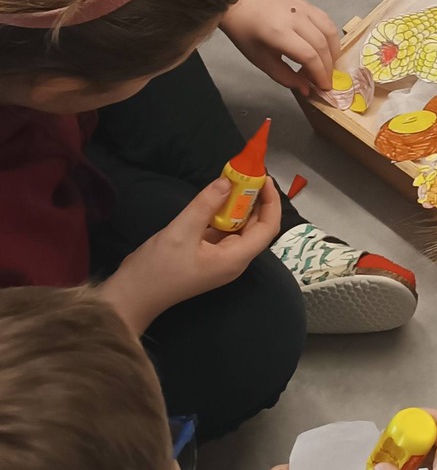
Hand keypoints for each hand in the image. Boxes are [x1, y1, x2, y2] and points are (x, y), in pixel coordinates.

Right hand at [98, 174, 281, 332]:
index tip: (263, 178)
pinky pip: (222, 231)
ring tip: (233, 179)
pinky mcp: (207, 255)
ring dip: (238, 204)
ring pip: (239, 227)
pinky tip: (216, 197)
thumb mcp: (181, 232)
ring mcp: (220, 259)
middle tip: (246, 173)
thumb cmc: (157, 269)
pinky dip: (222, 213)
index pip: (267, 228)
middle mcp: (233, 259)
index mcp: (235, 258)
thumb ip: (205, 206)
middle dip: (255, 199)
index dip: (270, 202)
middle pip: (256, 226)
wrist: (132, 296)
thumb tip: (227, 182)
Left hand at [220, 0, 339, 95]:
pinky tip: (327, 46)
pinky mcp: (307, 2)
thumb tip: (306, 88)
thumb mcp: (259, 59)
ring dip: (334, 51)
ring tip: (330, 64)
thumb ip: (284, 76)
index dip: (319, 74)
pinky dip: (331, 36)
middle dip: (328, 66)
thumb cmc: (245, 31)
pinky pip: (326, 20)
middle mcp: (295, 18)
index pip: (309, 56)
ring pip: (329, 30)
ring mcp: (303, 7)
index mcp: (279, 33)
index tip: (324, 87)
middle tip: (327, 80)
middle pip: (322, 45)